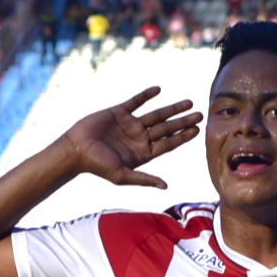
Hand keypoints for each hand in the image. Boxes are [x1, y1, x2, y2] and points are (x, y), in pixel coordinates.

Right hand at [63, 86, 202, 188]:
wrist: (75, 150)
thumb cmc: (98, 165)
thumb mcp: (122, 175)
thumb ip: (144, 178)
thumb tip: (165, 186)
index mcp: (143, 153)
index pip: (168, 143)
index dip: (183, 137)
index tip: (197, 130)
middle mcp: (140, 137)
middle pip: (167, 128)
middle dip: (183, 121)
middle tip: (200, 114)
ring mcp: (131, 124)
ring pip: (156, 114)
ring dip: (172, 108)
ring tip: (188, 102)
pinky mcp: (119, 112)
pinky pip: (136, 101)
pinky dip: (146, 95)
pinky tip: (158, 90)